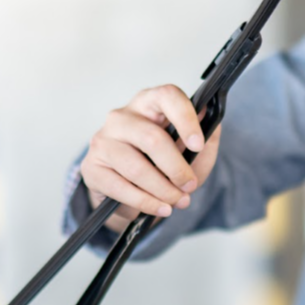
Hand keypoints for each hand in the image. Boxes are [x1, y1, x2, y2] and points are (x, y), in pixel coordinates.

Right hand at [80, 85, 222, 232]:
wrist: (132, 192)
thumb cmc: (165, 164)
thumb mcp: (193, 151)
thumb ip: (207, 136)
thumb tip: (212, 120)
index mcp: (149, 102)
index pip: (167, 96)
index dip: (185, 118)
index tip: (199, 144)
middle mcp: (122, 116)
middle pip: (152, 138)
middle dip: (176, 168)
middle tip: (190, 186)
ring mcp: (103, 140)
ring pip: (136, 166)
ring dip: (162, 189)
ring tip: (178, 201)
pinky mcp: (92, 167)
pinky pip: (120, 187)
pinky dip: (145, 202)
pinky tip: (160, 208)